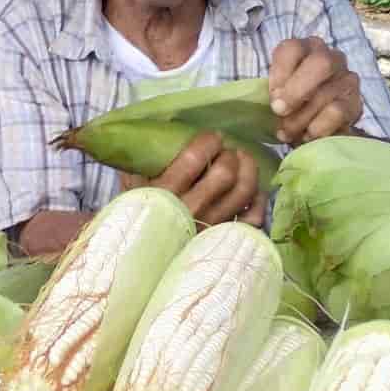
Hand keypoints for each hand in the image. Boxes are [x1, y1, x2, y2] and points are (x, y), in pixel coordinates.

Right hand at [122, 130, 264, 227]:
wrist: (136, 260)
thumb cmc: (135, 219)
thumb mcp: (131, 187)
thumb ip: (141, 161)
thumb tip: (158, 130)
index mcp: (164, 193)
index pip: (194, 158)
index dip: (208, 141)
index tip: (211, 138)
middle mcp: (191, 211)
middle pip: (225, 173)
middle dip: (230, 155)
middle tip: (227, 152)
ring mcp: (210, 228)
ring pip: (244, 192)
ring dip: (248, 170)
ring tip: (243, 161)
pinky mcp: (223, 241)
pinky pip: (253, 219)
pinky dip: (258, 201)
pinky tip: (251, 191)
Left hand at [268, 36, 362, 145]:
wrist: (311, 128)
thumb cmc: (289, 105)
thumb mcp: (275, 93)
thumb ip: (274, 92)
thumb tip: (278, 103)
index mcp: (305, 49)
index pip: (292, 49)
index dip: (280, 73)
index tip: (272, 97)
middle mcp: (331, 58)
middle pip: (321, 63)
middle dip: (296, 91)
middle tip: (280, 112)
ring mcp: (347, 79)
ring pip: (326, 94)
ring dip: (300, 118)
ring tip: (286, 133)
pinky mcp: (356, 104)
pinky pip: (337, 113)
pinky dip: (318, 127)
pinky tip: (308, 135)